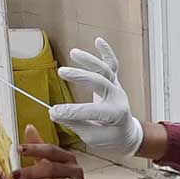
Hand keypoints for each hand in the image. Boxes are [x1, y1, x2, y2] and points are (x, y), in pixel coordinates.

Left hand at [12, 125, 86, 178]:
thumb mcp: (47, 163)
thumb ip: (39, 147)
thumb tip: (29, 127)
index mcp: (67, 158)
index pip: (51, 150)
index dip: (35, 149)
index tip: (19, 149)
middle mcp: (74, 170)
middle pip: (52, 168)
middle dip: (31, 172)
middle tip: (13, 176)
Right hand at [50, 38, 144, 156]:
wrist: (127, 133)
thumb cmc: (110, 137)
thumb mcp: (93, 137)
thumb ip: (76, 124)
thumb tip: (55, 113)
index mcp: (116, 114)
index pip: (92, 111)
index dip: (72, 111)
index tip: (53, 112)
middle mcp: (118, 97)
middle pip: (100, 82)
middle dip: (81, 76)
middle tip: (62, 72)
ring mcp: (117, 87)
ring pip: (105, 70)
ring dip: (90, 60)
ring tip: (74, 52)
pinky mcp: (114, 82)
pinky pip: (112, 65)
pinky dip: (106, 52)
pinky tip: (98, 40)